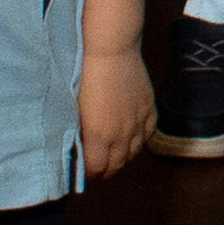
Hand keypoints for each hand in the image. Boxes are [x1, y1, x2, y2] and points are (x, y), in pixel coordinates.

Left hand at [78, 42, 154, 182]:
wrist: (110, 50)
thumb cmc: (84, 76)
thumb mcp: (75, 109)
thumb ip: (79, 133)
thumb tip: (78, 146)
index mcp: (99, 137)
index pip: (97, 169)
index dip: (89, 174)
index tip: (82, 171)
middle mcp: (121, 135)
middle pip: (116, 166)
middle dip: (105, 171)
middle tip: (97, 168)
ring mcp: (138, 122)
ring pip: (133, 153)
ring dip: (122, 158)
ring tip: (113, 156)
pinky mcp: (148, 108)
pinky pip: (148, 134)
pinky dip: (139, 140)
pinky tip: (131, 138)